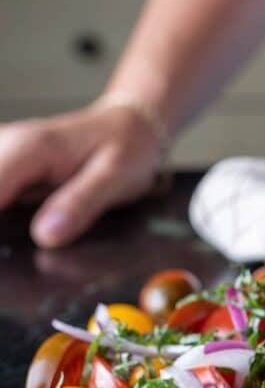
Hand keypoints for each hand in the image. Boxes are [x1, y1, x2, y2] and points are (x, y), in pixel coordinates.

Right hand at [0, 103, 164, 247]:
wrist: (128, 128)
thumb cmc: (125, 150)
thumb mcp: (114, 179)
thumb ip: (79, 205)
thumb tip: (46, 237)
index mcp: (28, 149)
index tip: (2, 258)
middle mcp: (4, 145)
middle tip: (7, 260)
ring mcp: (0, 154)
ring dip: (1, 222)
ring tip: (17, 242)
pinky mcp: (3, 166)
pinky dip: (3, 215)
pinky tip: (13, 232)